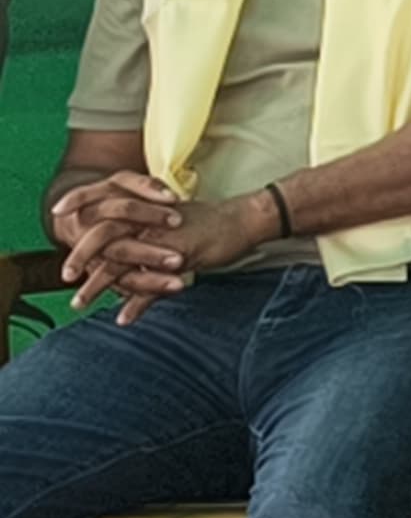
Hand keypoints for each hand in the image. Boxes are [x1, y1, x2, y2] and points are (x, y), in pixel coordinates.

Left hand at [60, 171, 265, 322]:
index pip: (105, 199)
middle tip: (65, 276)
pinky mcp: (180, 256)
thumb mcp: (173, 220)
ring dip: (97, 285)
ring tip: (79, 303)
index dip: (80, 201)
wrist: (244, 219)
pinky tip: (124, 318)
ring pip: (121, 262)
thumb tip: (130, 241)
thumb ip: (147, 230)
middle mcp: (149, 221)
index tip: (58, 212)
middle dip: (80, 255)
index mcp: (145, 206)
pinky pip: (152, 284)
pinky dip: (137, 303)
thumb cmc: (210, 222)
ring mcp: (163, 239)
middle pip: (103, 234)